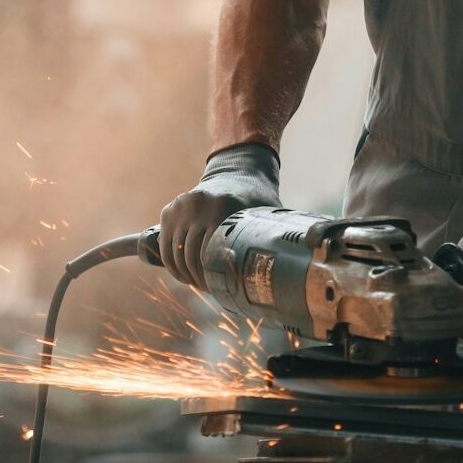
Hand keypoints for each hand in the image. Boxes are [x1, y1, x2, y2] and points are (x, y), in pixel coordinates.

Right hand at [159, 143, 281, 286]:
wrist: (236, 173)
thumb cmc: (255, 200)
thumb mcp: (267, 214)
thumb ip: (275, 236)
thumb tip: (297, 264)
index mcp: (222, 207)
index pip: (209, 255)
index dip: (212, 278)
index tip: (220, 289)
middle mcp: (197, 205)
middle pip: (191, 257)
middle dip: (199, 278)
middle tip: (210, 289)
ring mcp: (180, 207)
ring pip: (175, 254)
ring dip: (184, 274)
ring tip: (198, 283)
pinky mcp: (169, 211)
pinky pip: (164, 246)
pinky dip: (172, 263)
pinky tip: (183, 274)